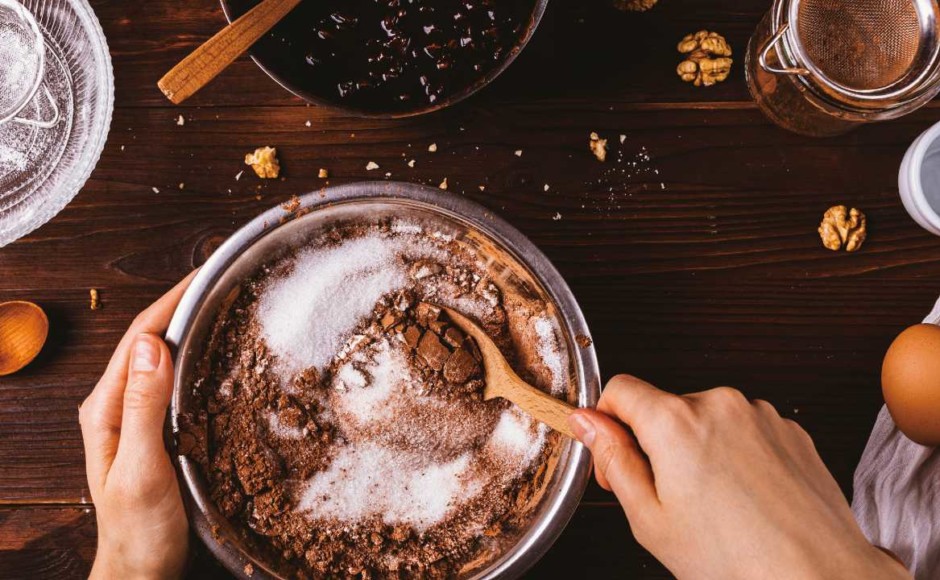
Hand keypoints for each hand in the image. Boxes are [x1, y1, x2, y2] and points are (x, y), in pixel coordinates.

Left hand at [79, 273, 195, 578]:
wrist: (141, 570)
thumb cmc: (139, 530)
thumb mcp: (142, 469)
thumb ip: (143, 408)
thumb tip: (152, 345)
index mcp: (105, 408)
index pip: (139, 338)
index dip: (172, 300)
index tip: (205, 274)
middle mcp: (117, 405)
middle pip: (150, 340)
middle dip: (183, 303)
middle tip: (224, 279)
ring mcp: (136, 416)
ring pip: (164, 357)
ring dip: (191, 326)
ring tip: (226, 304)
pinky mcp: (157, 429)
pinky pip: (175, 380)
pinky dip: (198, 357)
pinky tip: (220, 354)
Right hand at [568, 375, 910, 579]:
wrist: (820, 576)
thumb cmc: (735, 560)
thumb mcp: (649, 518)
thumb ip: (612, 459)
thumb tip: (588, 421)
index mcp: (675, 421)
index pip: (619, 389)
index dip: (608, 422)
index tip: (615, 455)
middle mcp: (719, 403)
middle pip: (663, 407)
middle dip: (655, 444)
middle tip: (668, 500)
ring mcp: (759, 413)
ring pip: (705, 419)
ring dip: (698, 448)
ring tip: (716, 506)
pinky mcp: (789, 428)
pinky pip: (744, 429)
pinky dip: (736, 454)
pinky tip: (745, 499)